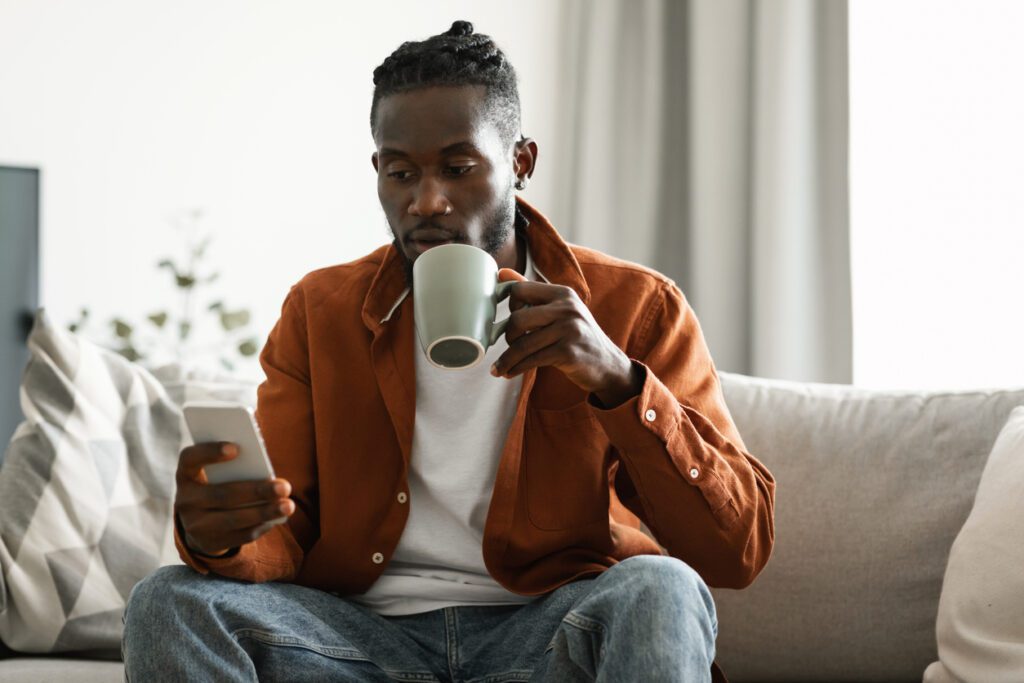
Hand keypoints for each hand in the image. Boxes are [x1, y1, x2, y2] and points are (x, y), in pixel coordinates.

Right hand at [174, 442, 294, 556]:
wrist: (201, 525)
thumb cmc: (219, 486)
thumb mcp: (218, 475)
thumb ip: (234, 468)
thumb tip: (265, 471)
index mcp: (186, 474)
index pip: (190, 459)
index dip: (210, 452)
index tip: (236, 448)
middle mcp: (185, 500)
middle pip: (223, 494)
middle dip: (257, 491)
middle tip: (284, 486)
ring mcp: (194, 525)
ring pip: (233, 519)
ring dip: (264, 512)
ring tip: (288, 506)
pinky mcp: (209, 543)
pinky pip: (239, 536)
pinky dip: (260, 526)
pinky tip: (276, 519)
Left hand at [491, 268, 643, 406]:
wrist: (608, 364)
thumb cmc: (578, 336)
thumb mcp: (561, 310)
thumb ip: (533, 293)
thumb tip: (502, 273)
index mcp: (562, 293)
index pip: (519, 290)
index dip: (509, 306)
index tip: (510, 320)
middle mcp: (567, 308)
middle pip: (517, 319)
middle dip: (507, 336)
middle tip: (509, 346)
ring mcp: (569, 329)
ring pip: (522, 344)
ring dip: (507, 359)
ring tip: (500, 368)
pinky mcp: (568, 352)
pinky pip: (532, 360)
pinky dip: (517, 368)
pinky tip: (510, 373)